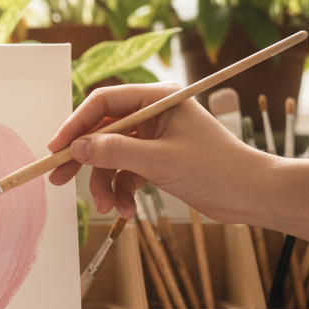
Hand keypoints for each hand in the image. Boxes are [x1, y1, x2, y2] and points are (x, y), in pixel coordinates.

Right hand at [46, 83, 269, 221]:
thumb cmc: (216, 168)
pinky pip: (127, 172)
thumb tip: (78, 147)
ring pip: (113, 156)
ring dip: (106, 183)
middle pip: (103, 130)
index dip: (76, 124)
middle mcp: (154, 114)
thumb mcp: (158, 160)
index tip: (58, 148)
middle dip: (84, 158)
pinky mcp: (158, 160)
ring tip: (108, 207)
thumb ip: (115, 151)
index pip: (104, 103)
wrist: (251, 194)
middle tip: (60, 178)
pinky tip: (127, 210)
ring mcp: (156, 138)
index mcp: (158, 98)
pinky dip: (123, 191)